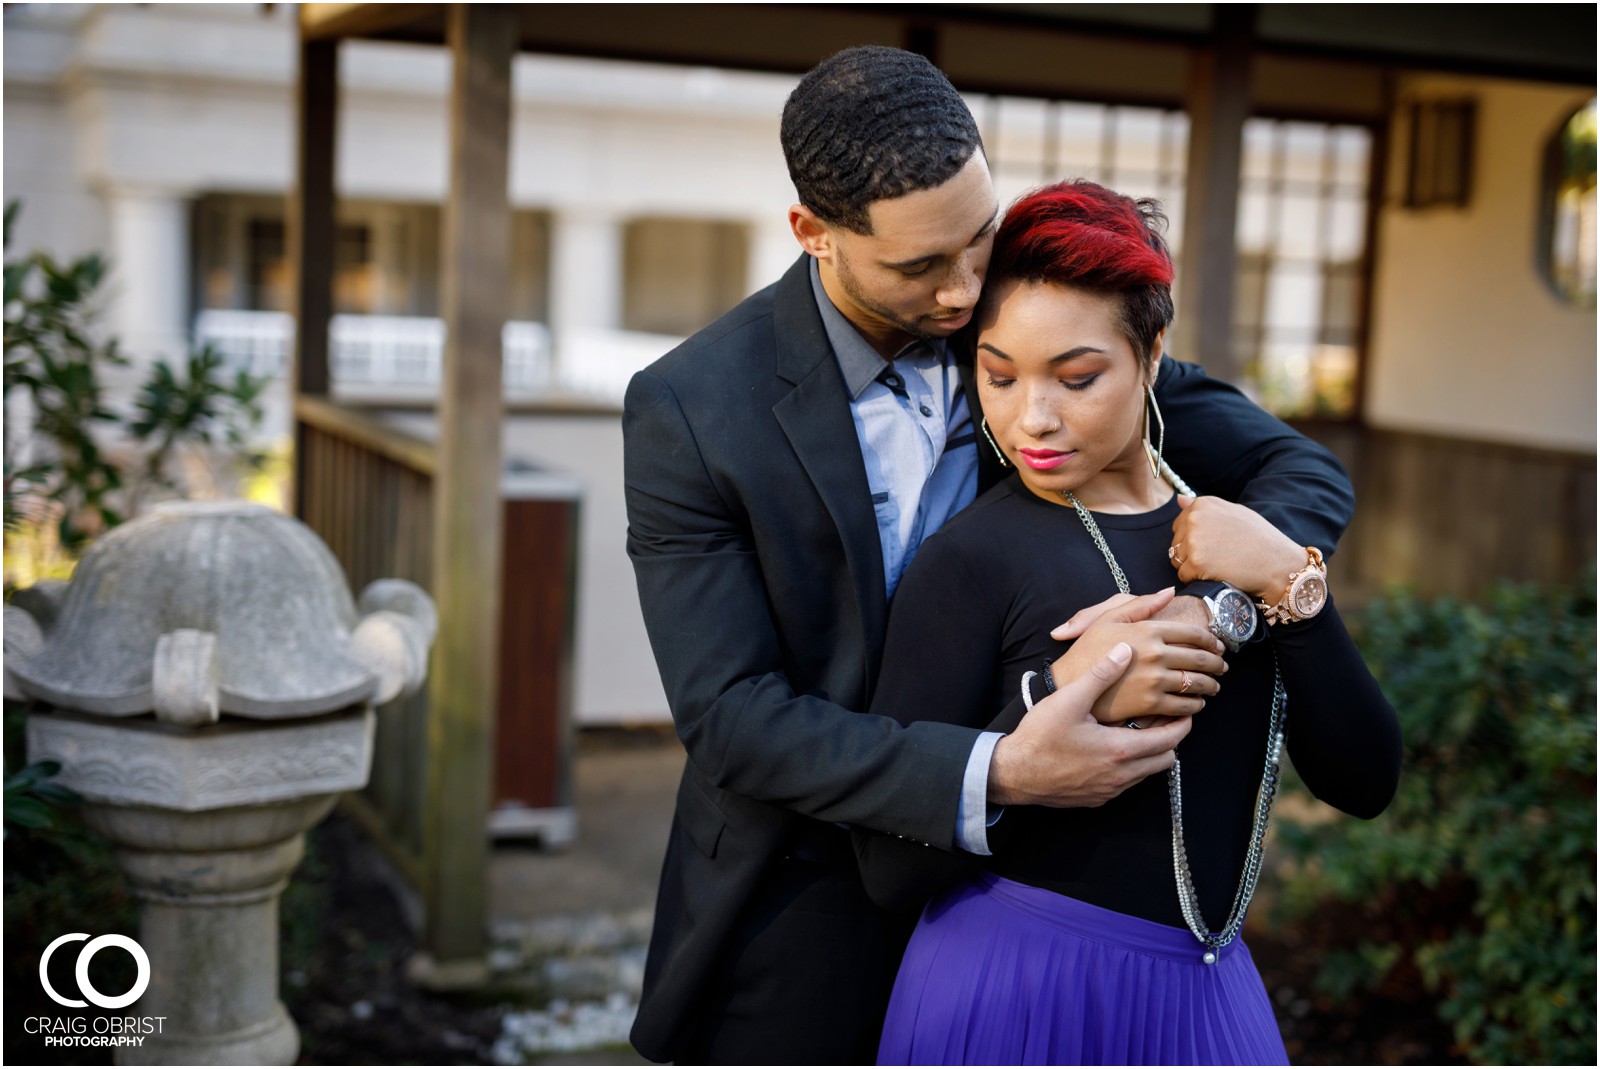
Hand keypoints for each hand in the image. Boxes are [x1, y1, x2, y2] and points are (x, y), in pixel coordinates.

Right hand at [988, 642, 1190, 807]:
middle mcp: (1121, 775)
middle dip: (1171, 740)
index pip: (1170, 740)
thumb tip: (1124, 650)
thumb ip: (1100, 674)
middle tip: (1165, 719)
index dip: (1183, 724)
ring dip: (1150, 754)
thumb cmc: (1040, 737)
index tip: (1186, 710)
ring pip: (1146, 773)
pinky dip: (1130, 767)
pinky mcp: (1096, 799)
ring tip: (1141, 731)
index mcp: (1120, 750)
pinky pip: (1126, 783)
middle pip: (1166, 760)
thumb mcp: (1069, 700)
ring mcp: (1109, 790)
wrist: (1013, 774)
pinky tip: (1114, 750)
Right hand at [1047, 588, 1224, 723]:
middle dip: (1217, 664)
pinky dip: (1196, 705)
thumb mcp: (1108, 618)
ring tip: (1214, 687)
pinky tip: (1196, 704)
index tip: (1218, 647)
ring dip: (1211, 686)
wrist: (1068, 685)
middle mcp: (1156, 654)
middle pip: (1201, 659)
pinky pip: (1185, 705)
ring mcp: (1155, 680)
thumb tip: (1169, 592)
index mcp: (1148, 630)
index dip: (1212, 641)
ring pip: (1197, 683)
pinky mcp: (1151, 704)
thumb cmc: (1086, 650)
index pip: (1194, 633)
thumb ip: (1141, 604)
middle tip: (1222, 668)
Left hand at [1168, 495, 1306, 601]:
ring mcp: (1194, 540)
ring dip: (1193, 567)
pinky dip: (1196, 580)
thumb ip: (1205, 508)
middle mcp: (1194, 518)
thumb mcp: (1235, 513)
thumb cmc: (1260, 539)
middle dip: (1191, 553)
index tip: (1214, 545)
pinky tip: (1217, 575)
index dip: (1195, 539)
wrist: (1278, 564)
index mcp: (1203, 504)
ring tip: (1219, 566)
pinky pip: (1183, 575)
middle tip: (1219, 557)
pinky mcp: (1196, 562)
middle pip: (1176, 543)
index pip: (1179, 525)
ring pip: (1177, 560)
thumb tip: (1179, 500)